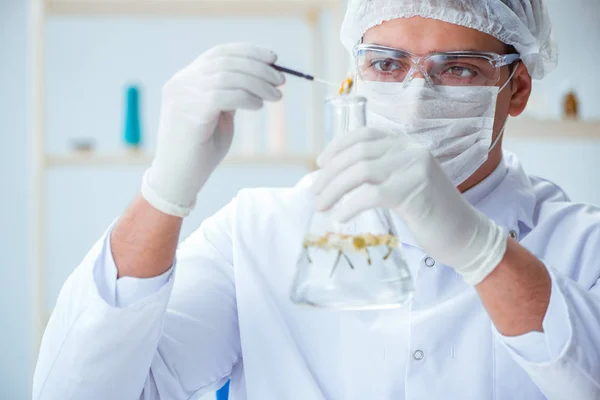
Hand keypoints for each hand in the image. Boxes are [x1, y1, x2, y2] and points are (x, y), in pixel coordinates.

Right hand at [142, 43, 284, 216]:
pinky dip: (246, 98)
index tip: (273, 58)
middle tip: (281, 81)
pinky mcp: (189, 111)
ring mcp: (182, 95)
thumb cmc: (200, 151)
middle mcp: (181, 82)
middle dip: (259, 68)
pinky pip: (224, 95)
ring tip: (275, 96)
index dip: (249, 52)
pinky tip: (258, 106)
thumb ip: (231, 94)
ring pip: (228, 76)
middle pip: (226, 62)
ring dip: (258, 84)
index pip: (220, 53)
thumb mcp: (218, 115)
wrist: (178, 179)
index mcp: (186, 79)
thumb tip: (262, 77)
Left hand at [312, 127, 506, 284]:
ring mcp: (413, 169)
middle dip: (330, 173)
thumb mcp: (405, 182)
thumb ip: (381, 172)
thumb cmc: (430, 212)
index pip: (365, 135)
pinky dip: (349, 205)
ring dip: (333, 189)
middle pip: (357, 153)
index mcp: (407, 144)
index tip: (320, 163)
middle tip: (315, 192)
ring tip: (321, 206)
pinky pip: (370, 195)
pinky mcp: (413, 192)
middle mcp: (410, 151)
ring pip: (360, 171)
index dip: (338, 146)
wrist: (465, 234)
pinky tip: (340, 216)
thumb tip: (338, 175)